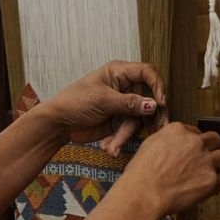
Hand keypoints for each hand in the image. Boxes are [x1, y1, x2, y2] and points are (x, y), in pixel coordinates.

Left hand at [44, 61, 167, 155]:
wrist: (59, 124)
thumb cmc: (75, 102)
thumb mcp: (103, 100)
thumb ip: (130, 103)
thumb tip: (153, 105)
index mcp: (119, 72)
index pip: (147, 72)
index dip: (157, 86)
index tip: (161, 102)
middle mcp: (124, 86)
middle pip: (149, 98)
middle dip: (151, 116)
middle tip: (157, 128)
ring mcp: (123, 105)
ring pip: (139, 119)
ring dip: (126, 134)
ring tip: (111, 146)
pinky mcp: (119, 121)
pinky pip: (129, 130)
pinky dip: (119, 140)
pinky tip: (108, 148)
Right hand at [122, 123, 219, 213]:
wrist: (144, 192)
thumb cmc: (141, 174)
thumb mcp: (149, 145)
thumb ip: (167, 143)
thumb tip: (172, 149)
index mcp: (178, 130)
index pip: (195, 131)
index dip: (194, 142)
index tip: (192, 150)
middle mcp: (195, 142)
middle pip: (215, 139)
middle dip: (212, 148)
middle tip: (207, 158)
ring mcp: (205, 160)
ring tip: (212, 172)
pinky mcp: (211, 179)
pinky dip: (213, 187)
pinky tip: (203, 189)